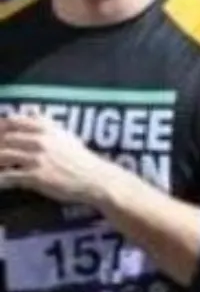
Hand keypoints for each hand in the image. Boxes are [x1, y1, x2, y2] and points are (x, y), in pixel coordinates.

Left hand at [0, 114, 117, 204]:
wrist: (97, 181)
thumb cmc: (81, 159)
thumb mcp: (66, 135)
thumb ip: (47, 123)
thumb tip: (32, 110)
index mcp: (45, 129)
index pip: (12, 122)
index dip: (0, 127)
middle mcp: (39, 141)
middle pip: (4, 139)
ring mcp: (37, 159)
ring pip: (3, 156)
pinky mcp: (36, 177)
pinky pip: (8, 177)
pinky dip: (0, 179)